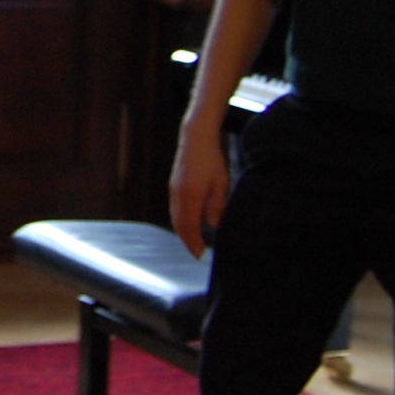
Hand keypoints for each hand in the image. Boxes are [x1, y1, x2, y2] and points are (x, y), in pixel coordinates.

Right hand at [169, 131, 230, 258]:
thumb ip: (217, 206)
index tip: (201, 255)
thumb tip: (213, 226)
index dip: (194, 243)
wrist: (195, 138)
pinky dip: (180, 221)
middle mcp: (179, 196)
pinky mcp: (173, 186)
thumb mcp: (221, 184)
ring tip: (193, 242)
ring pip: (175, 218)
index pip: (190, 227)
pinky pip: (174, 209)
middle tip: (197, 254)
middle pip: (179, 225)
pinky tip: (188, 223)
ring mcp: (173, 190)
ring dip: (183, 232)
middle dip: (187, 242)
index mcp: (192, 196)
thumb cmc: (212, 160)